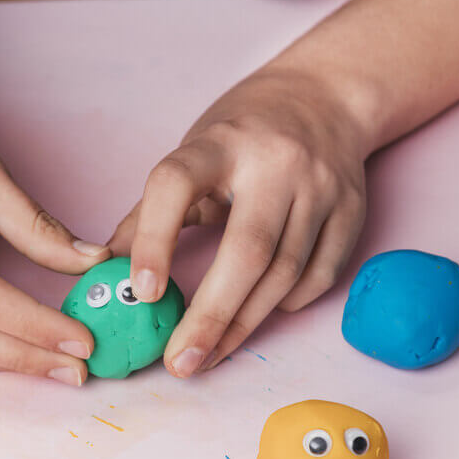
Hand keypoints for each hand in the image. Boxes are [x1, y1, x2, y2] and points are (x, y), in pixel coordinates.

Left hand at [108, 66, 371, 376]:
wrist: (326, 96)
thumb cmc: (244, 134)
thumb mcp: (192, 152)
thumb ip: (150, 211)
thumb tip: (105, 270)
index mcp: (220, 141)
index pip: (177, 184)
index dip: (153, 240)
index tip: (141, 292)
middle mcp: (275, 161)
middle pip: (246, 250)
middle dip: (210, 317)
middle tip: (180, 362)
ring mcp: (321, 186)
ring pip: (283, 274)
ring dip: (242, 325)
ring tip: (208, 356)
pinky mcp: (352, 210)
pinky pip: (318, 277)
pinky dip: (285, 304)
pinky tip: (258, 313)